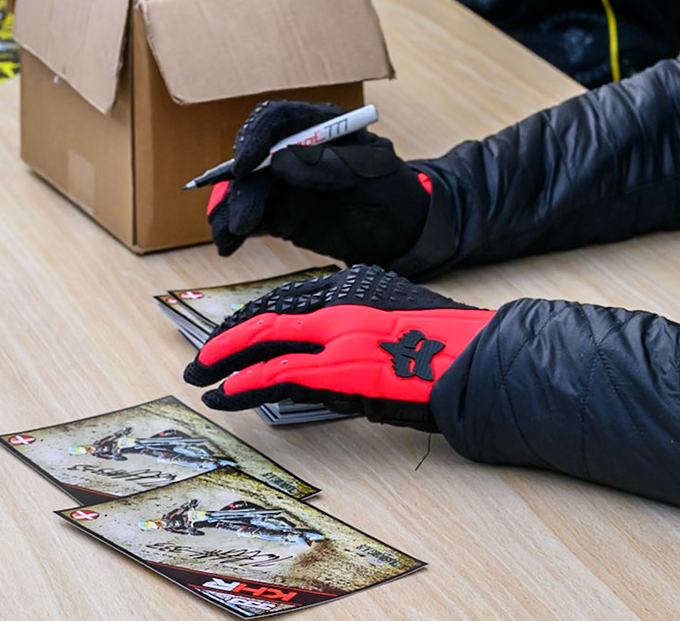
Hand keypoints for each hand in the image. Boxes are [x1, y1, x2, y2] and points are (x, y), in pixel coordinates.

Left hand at [184, 264, 493, 429]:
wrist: (478, 362)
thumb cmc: (452, 352)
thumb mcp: (401, 322)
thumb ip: (363, 329)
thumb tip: (331, 358)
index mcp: (359, 285)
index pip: (291, 299)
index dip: (253, 320)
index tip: (232, 336)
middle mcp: (345, 301)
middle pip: (270, 316)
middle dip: (229, 339)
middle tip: (203, 359)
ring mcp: (341, 334)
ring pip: (266, 342)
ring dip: (226, 363)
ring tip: (201, 378)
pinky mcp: (340, 368)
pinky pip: (279, 374)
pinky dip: (245, 384)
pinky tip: (225, 394)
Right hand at [205, 99, 432, 261]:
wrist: (403, 233)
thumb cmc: (395, 191)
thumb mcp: (375, 173)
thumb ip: (333, 165)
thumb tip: (282, 163)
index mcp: (320, 127)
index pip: (277, 119)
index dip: (255, 137)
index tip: (245, 165)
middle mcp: (294, 151)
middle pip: (253, 158)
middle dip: (243, 187)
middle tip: (244, 220)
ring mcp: (284, 184)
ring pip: (246, 190)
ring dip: (231, 210)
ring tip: (229, 238)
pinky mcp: (279, 214)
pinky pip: (249, 219)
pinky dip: (232, 230)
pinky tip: (226, 245)